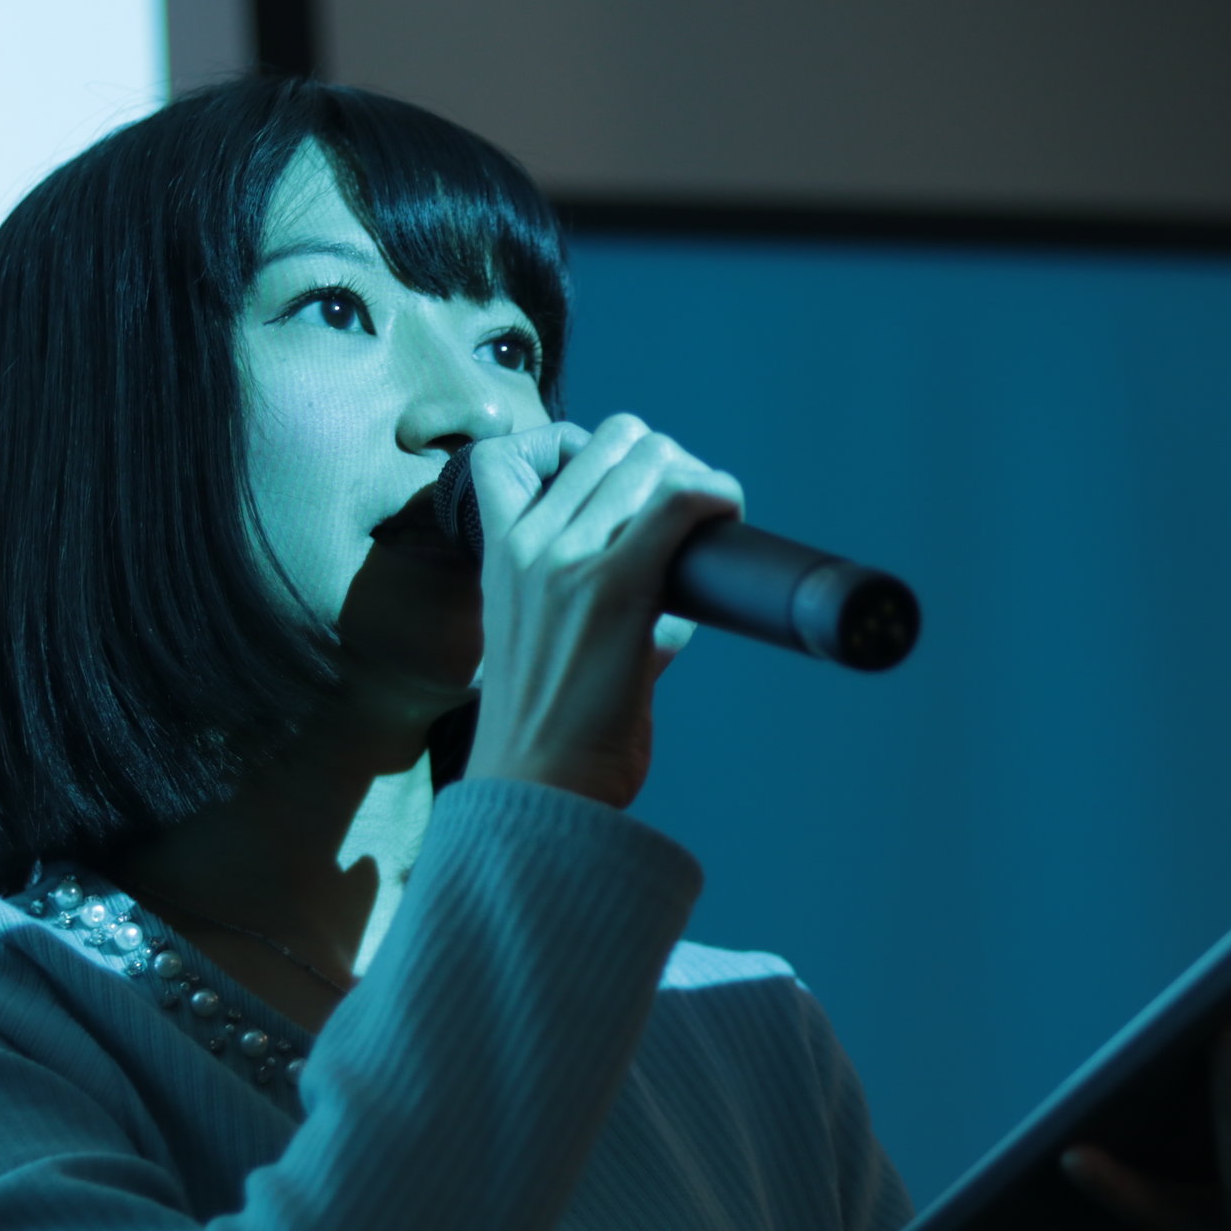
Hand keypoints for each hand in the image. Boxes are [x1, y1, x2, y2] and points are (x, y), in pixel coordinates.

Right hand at [457, 413, 744, 809]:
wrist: (541, 790)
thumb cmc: (554, 736)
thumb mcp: (549, 648)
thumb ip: (601, 615)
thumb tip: (673, 612)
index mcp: (498, 553)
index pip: (520, 452)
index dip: (584, 451)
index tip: (623, 492)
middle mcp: (527, 543)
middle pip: (611, 441)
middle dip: (662, 460)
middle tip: (690, 511)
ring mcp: (567, 559)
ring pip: (649, 457)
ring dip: (695, 474)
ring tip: (715, 518)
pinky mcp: (617, 586)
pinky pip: (680, 498)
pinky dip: (717, 492)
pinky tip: (731, 512)